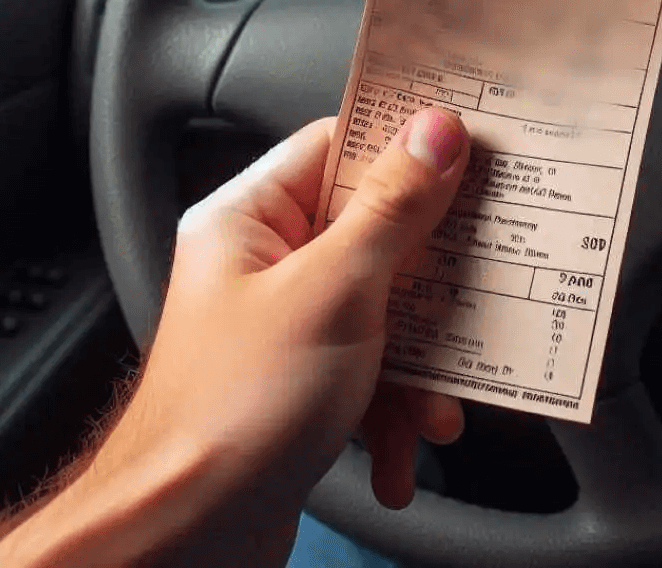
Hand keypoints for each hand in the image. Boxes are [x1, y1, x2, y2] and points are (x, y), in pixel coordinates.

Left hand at [68, 108, 468, 564]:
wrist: (184, 541)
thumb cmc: (228, 415)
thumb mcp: (332, 292)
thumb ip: (390, 209)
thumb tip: (435, 134)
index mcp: (251, 218)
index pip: (338, 144)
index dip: (405, 141)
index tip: (467, 142)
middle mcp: (268, 261)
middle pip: (376, 227)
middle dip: (430, 268)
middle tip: (478, 267)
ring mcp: (290, 321)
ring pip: (387, 303)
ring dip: (423, 353)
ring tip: (433, 396)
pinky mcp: (309, 377)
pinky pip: (377, 362)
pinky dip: (400, 401)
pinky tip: (403, 442)